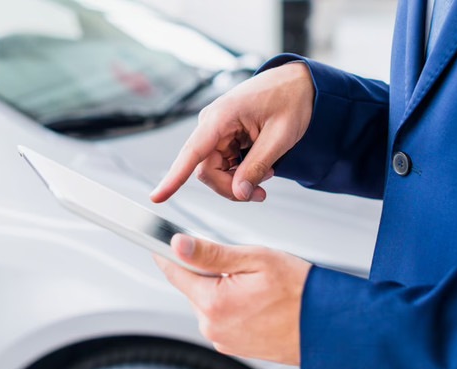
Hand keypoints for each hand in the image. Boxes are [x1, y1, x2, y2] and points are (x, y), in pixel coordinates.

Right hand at [150, 62, 314, 202]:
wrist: (299, 84)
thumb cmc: (291, 100)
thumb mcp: (280, 137)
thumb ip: (256, 166)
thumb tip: (239, 193)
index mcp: (221, 116)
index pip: (192, 152)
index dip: (173, 178)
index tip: (158, 197)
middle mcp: (212, 124)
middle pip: (206, 170)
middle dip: (231, 187)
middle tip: (260, 194)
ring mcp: (216, 131)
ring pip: (214, 171)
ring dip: (238, 181)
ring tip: (267, 176)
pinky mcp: (223, 137)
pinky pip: (223, 165)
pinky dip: (241, 173)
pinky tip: (261, 168)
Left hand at [154, 234, 311, 364]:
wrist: (331, 328)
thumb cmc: (302, 292)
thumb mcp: (256, 260)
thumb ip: (211, 253)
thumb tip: (177, 244)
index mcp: (214, 303)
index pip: (175, 271)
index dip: (168, 252)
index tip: (157, 238)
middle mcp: (212, 327)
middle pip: (193, 286)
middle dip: (209, 271)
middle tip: (242, 266)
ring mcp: (222, 339)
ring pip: (208, 301)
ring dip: (222, 289)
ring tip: (257, 288)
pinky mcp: (233, 346)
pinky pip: (222, 317)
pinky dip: (233, 306)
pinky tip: (258, 303)